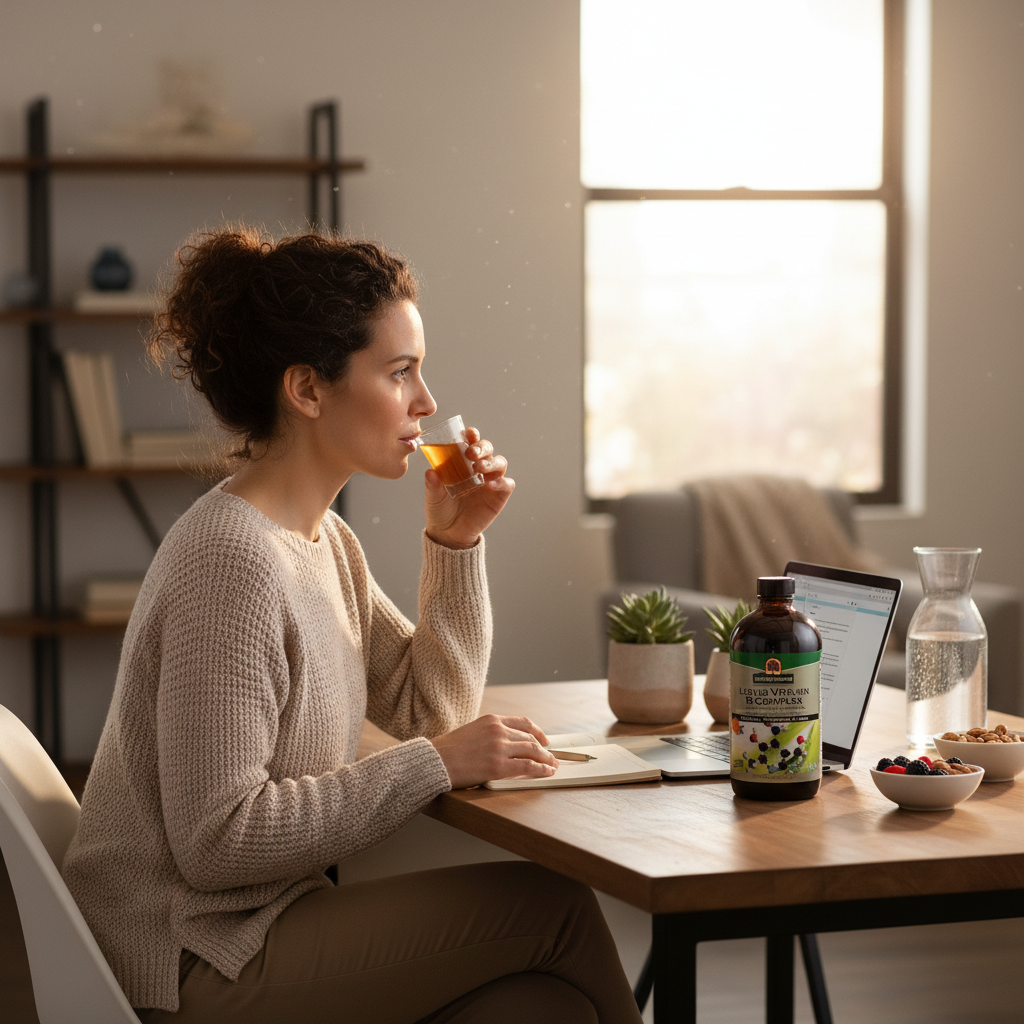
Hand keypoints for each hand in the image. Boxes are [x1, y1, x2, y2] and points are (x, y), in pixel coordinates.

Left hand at [424, 427, 514, 548]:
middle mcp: (479, 469)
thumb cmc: (440, 510)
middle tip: (471, 453)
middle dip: (482, 447)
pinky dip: (501, 482)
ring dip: (491, 462)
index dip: (472, 435)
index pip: (470, 443)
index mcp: (462, 463)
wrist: (449, 534)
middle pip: (488, 449)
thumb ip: (433, 485)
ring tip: (479, 468)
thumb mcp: (433, 497)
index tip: (468, 433)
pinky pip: (506, 484)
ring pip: (499, 463)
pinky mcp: (498, 496)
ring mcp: (490, 481)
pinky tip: (490, 485)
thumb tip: (430, 472)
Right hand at [429, 714, 557, 788]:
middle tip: (552, 757)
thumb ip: (490, 735)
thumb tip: (507, 746)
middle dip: (544, 749)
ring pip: (533, 751)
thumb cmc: (448, 751)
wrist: (434, 761)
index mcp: (491, 720)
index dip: (538, 732)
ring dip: (546, 759)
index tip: (544, 740)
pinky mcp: (499, 766)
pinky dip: (541, 769)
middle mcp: (498, 730)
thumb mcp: (472, 732)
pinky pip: (528, 766)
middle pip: (531, 738)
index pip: (523, 723)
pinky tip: (547, 772)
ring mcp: (499, 747)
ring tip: (553, 766)